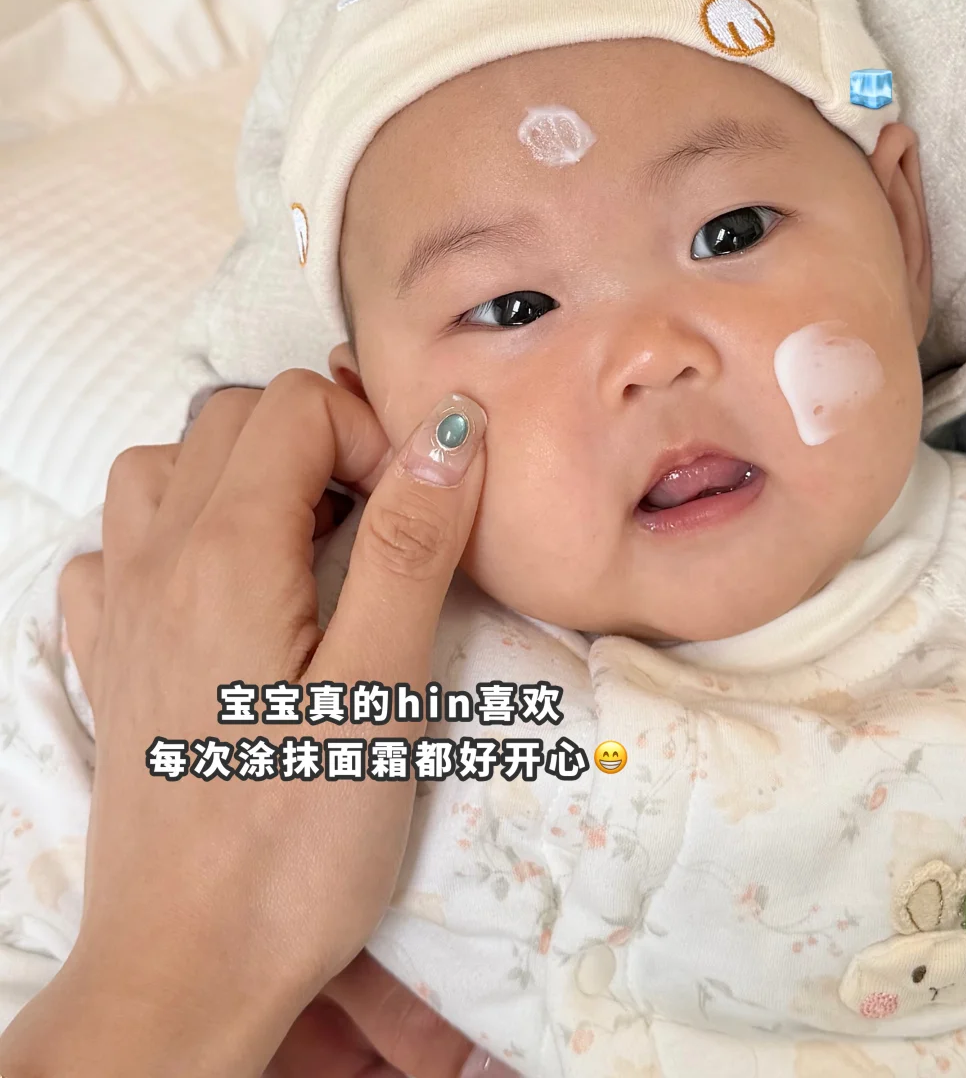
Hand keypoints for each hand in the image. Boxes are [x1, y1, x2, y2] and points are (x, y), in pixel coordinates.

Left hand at [0, 373, 486, 1077]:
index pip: (297, 404)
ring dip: (242, 473)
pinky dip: (174, 531)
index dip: (372, 435)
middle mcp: (154, 558)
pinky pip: (119, 543)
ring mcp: (118, 607)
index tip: (415, 515)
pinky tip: (221, 588)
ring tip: (304, 545)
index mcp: (225, 551)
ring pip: (164, 464)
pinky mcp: (108, 657)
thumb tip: (450, 431)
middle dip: (319, 440)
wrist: (187, 968)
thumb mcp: (381, 693)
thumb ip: (409, 547)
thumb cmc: (296, 845)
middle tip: (378, 530)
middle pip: (232, 415)